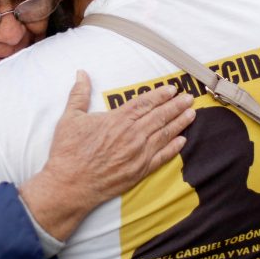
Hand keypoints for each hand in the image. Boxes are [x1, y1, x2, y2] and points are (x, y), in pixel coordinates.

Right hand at [20, 70, 195, 239]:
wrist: (70, 184)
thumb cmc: (68, 151)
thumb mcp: (70, 118)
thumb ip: (79, 94)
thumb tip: (81, 74)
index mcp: (117, 120)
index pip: (144, 103)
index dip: (160, 95)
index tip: (172, 89)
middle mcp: (132, 136)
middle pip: (159, 117)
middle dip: (176, 106)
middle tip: (189, 98)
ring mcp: (138, 154)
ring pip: (164, 135)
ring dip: (179, 124)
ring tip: (191, 114)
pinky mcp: (139, 171)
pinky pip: (161, 158)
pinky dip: (173, 149)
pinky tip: (182, 141)